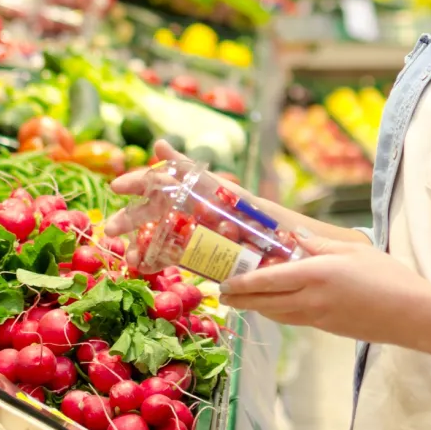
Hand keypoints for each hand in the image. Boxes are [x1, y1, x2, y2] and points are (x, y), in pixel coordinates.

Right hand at [106, 140, 370, 247]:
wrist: (320, 262)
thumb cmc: (297, 231)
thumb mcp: (261, 210)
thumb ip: (229, 194)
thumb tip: (188, 167)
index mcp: (230, 198)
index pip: (186, 179)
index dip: (157, 176)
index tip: (124, 181)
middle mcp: (219, 215)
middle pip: (171, 208)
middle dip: (139, 213)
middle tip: (109, 227)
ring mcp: (219, 238)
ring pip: (174, 233)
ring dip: (146, 237)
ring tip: (123, 250)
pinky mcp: (224, 260)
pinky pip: (190, 256)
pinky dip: (168, 256)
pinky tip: (146, 261)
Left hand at [219, 235, 430, 343]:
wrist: (410, 314)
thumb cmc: (387, 275)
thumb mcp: (354, 249)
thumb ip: (321, 245)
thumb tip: (296, 240)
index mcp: (315, 275)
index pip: (268, 280)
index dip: (243, 283)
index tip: (225, 283)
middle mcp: (310, 299)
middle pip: (266, 302)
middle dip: (242, 299)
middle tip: (224, 294)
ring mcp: (318, 318)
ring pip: (277, 314)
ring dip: (258, 307)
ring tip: (245, 300)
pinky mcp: (328, 328)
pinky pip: (293, 319)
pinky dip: (278, 312)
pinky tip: (278, 305)